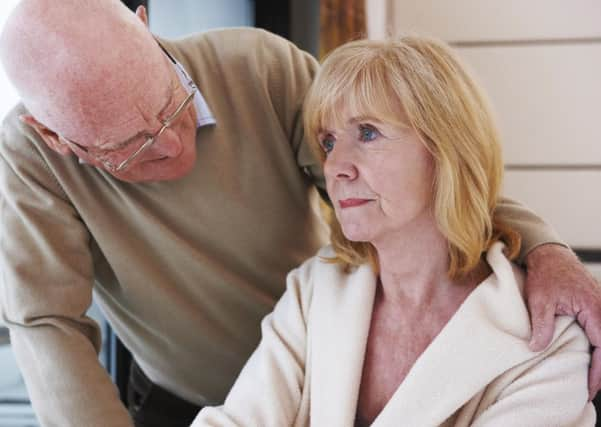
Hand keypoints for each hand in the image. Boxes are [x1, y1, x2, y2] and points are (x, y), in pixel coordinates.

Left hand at [525, 243, 600, 398]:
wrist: (549, 253)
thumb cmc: (545, 274)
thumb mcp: (539, 300)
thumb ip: (541, 324)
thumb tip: (537, 348)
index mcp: (595, 310)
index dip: (597, 372)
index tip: (589, 388)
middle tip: (589, 391)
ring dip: (600, 359)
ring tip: (589, 379)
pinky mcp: (595, 306)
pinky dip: (598, 347)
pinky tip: (589, 358)